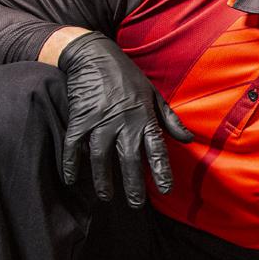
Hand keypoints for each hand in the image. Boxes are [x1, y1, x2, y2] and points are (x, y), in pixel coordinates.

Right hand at [56, 32, 193, 205]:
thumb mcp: (154, 94)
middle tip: (136, 204)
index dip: (161, 171)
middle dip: (133, 184)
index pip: (156, 150)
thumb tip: (188, 139)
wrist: (94, 55)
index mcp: (144, 117)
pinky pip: (73, 146)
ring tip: (107, 196)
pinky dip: (71, 163)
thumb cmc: (127, 76)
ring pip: (101, 157)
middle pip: (129, 160)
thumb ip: (170, 119)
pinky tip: (72, 179)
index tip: (166, 189)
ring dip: (103, 179)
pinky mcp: (80, 118)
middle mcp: (123, 122)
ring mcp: (99, 121)